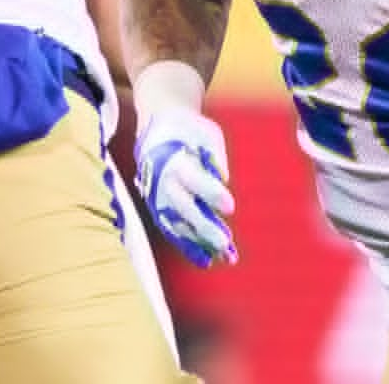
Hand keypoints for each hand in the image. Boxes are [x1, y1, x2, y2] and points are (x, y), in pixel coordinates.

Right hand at [135, 105, 236, 268]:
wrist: (158, 128)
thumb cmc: (189, 130)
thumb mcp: (205, 133)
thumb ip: (215, 155)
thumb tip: (223, 179)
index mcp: (172, 159)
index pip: (193, 179)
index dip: (211, 193)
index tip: (231, 206)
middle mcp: (162, 182)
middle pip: (183, 208)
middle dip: (204, 227)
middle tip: (225, 242)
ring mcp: (157, 199)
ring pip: (177, 225)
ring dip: (199, 244)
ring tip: (223, 258)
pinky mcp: (157, 209)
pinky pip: (172, 231)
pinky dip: (188, 246)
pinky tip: (206, 260)